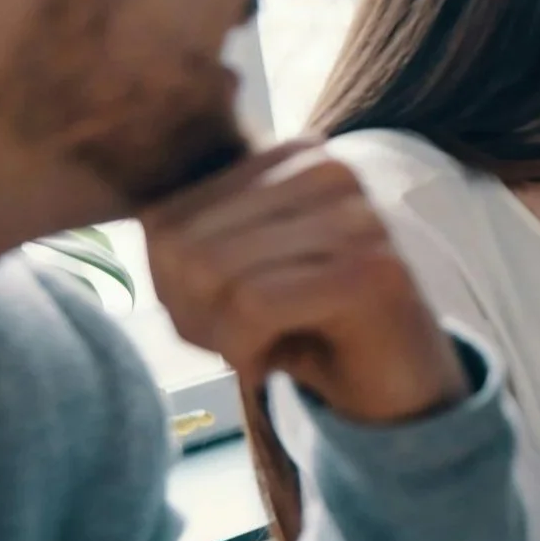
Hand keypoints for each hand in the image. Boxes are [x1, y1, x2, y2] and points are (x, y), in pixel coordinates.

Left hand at [140, 142, 464, 424]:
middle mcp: (331, 169)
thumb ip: (191, 233)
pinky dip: (245, 351)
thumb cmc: (308, 326)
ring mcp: (359, 217)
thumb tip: (141, 223)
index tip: (216, 318)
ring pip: (214, 272)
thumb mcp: (240, 268)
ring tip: (255, 350)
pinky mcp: (373, 271)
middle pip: (186, 244)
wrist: (398, 385)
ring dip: (219, 337)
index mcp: (295, 155)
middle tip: (233, 344)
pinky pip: (254, 305)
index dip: (168, 285)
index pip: (166, 215)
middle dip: (191, 314)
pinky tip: (272, 364)